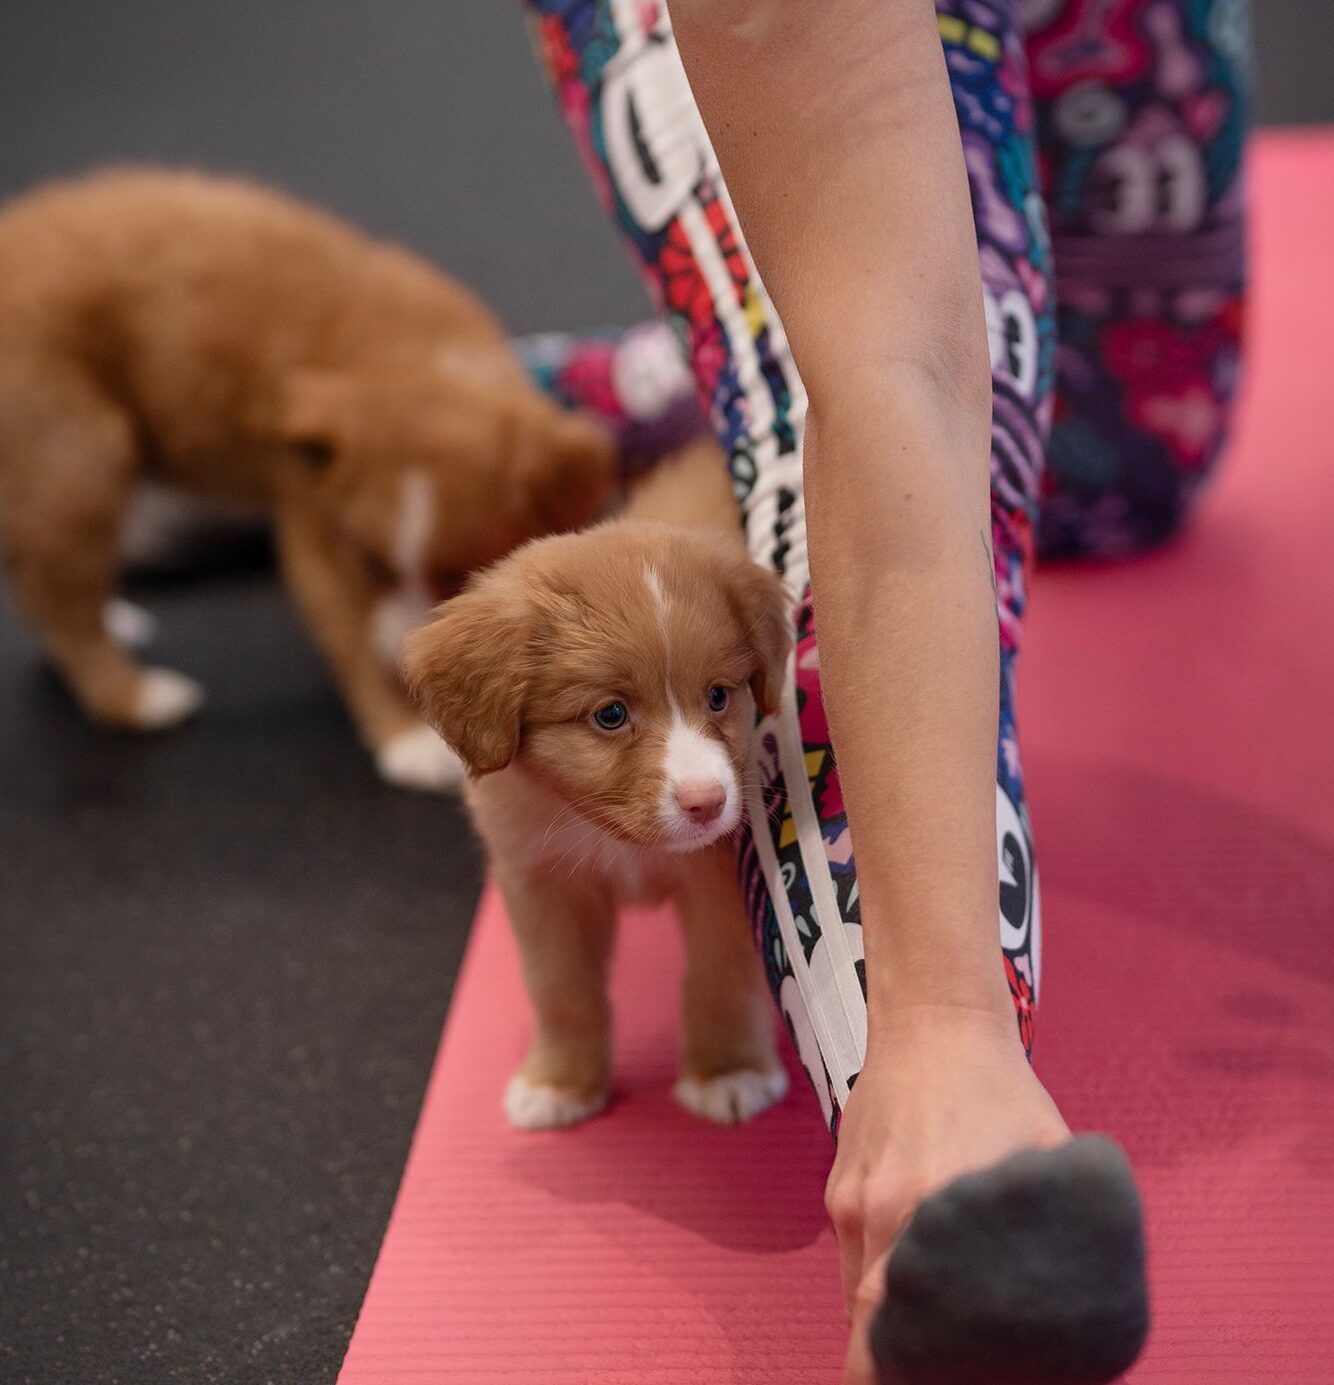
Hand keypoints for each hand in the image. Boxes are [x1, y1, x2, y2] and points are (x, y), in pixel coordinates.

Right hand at [826, 1004, 1070, 1383]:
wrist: (933, 1023)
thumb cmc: (999, 1091)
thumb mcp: (1049, 1158)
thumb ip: (1058, 1231)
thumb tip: (1086, 1302)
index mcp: (934, 1212)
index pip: (898, 1331)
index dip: (907, 1371)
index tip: (935, 1379)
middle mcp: (883, 1214)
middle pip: (870, 1326)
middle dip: (896, 1361)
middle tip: (935, 1371)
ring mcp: (852, 1201)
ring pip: (857, 1295)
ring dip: (886, 1321)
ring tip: (927, 1334)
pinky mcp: (838, 1186)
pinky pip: (851, 1254)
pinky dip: (876, 1275)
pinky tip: (912, 1270)